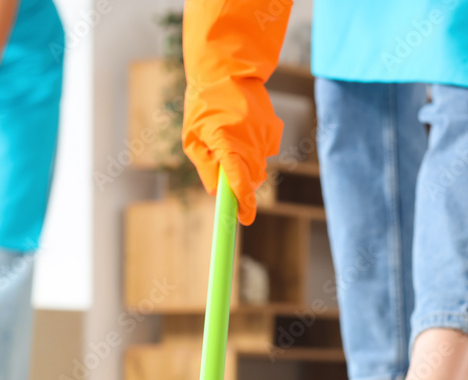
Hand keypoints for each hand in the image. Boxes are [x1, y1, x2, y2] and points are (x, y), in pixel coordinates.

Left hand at [181, 0, 290, 224]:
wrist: (228, 72)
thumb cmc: (203, 105)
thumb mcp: (193, 139)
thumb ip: (206, 167)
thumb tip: (218, 192)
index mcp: (227, 143)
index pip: (238, 181)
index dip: (242, 203)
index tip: (244, 219)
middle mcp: (250, 141)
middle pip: (253, 179)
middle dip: (242, 184)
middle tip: (226, 173)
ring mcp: (265, 135)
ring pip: (260, 166)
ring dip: (247, 165)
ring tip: (230, 141)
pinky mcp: (274, 130)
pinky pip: (265, 152)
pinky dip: (255, 151)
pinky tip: (243, 132)